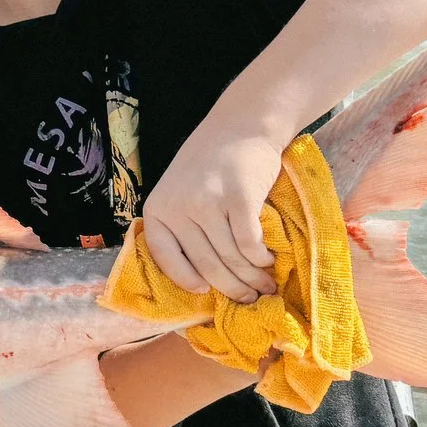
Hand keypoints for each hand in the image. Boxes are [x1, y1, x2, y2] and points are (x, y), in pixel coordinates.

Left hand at [138, 122, 282, 303]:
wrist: (241, 126)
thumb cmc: (210, 163)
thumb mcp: (179, 190)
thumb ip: (183, 225)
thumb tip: (201, 277)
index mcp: (158, 208)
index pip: (164, 257)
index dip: (185, 280)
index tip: (204, 291)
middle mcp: (179, 208)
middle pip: (206, 264)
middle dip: (231, 288)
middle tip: (250, 300)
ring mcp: (208, 203)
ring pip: (231, 258)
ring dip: (253, 278)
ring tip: (266, 286)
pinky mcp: (239, 199)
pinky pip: (250, 244)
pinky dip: (261, 258)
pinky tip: (268, 260)